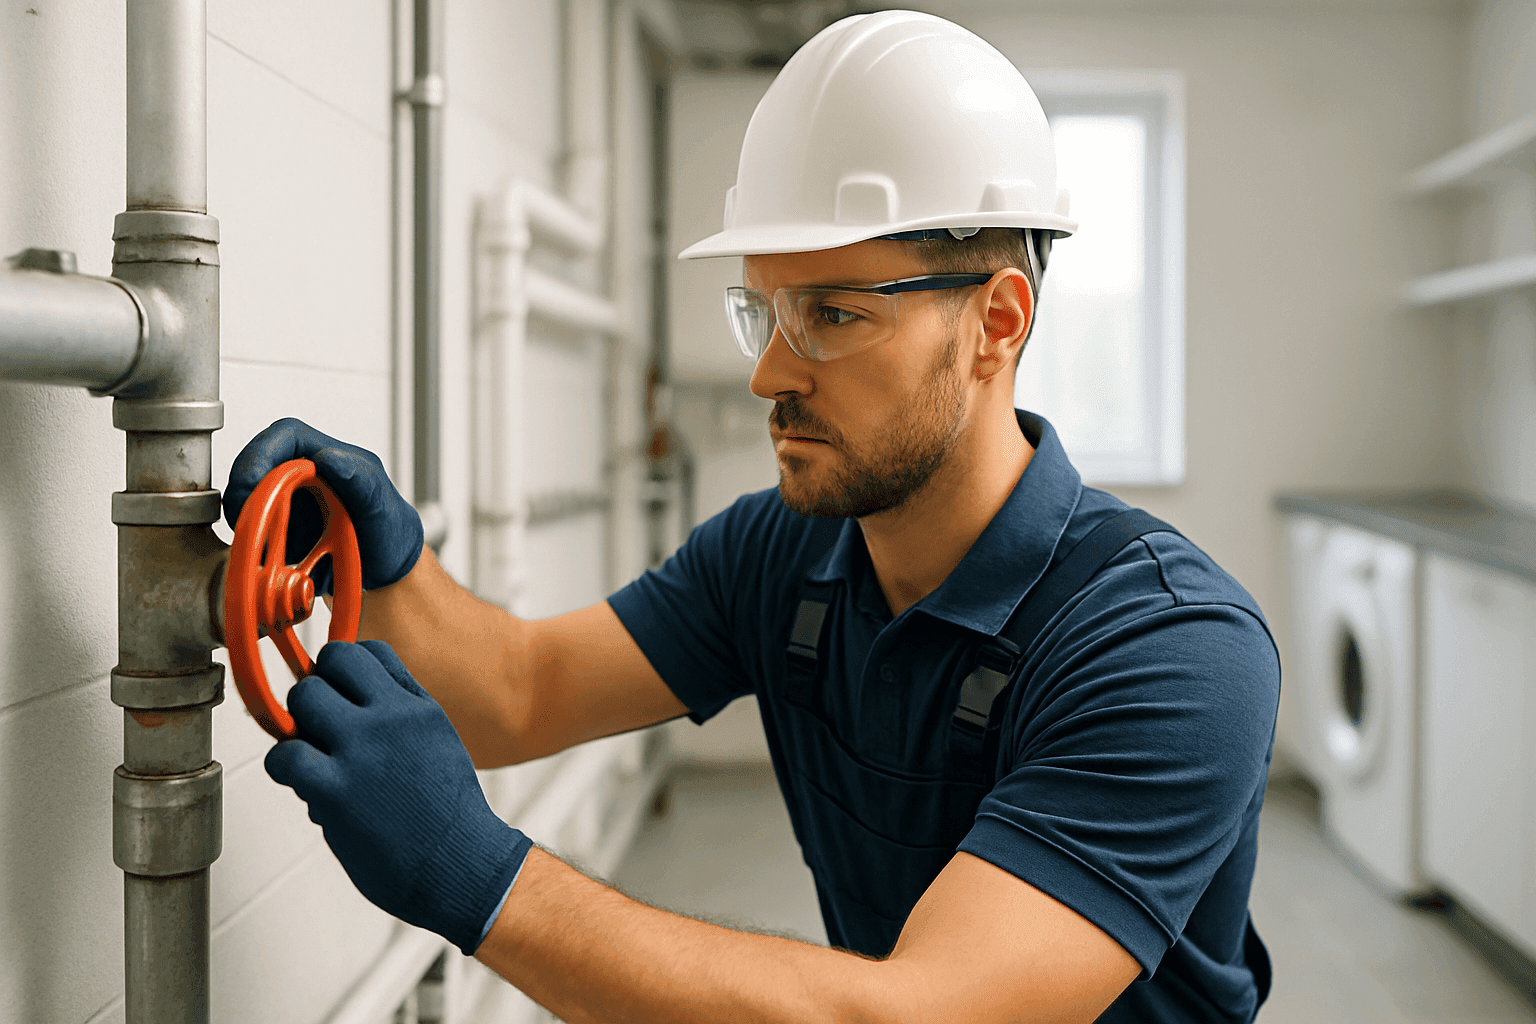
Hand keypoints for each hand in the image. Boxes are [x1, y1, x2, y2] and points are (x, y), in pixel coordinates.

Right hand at [223, 418, 423, 591]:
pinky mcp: (276, 525)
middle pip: (256, 465)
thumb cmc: (388, 530)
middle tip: (245, 517)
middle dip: (244, 489)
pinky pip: (251, 525)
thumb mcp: (382, 506)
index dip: (261, 454)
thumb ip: (360, 479)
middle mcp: (302, 472)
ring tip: (261, 542)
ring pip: (247, 496)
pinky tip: (266, 555)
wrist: (386, 567)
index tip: (253, 481)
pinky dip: (251, 538)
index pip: (284, 436)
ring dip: (246, 517)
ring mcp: (286, 497)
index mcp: (328, 456)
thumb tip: (329, 458)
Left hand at [265, 641, 531, 954]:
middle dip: (316, 694)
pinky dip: (284, 766)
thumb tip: (351, 699)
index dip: (341, 669)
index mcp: (418, 707)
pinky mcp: (336, 790)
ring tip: (310, 754)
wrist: (462, 866)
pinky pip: (284, 755)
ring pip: (302, 699)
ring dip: (296, 726)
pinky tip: (302, 783)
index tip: (336, 692)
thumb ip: (400, 716)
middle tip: (319, 727)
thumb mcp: (439, 743)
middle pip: (328, 666)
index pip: (366, 651)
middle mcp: (392, 719)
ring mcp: (362, 752)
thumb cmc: (447, 816)